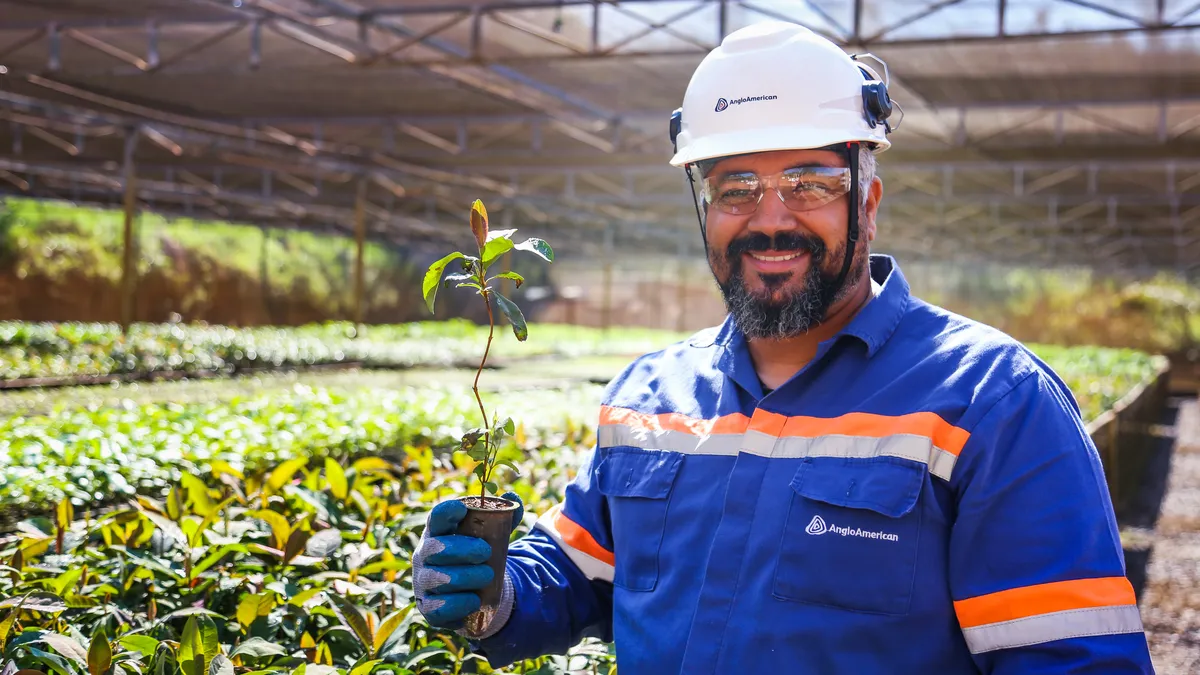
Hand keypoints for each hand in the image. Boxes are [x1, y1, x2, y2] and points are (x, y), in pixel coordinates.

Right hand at [413, 491, 523, 633]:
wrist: (470, 593)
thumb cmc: (476, 556)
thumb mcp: (491, 536)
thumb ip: (504, 517)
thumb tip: (513, 498)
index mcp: (438, 532)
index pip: (436, 518)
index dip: (446, 512)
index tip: (462, 509)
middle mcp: (424, 555)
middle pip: (437, 548)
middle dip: (463, 549)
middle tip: (486, 551)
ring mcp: (423, 581)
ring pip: (439, 578)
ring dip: (467, 577)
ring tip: (487, 576)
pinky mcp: (428, 608)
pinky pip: (439, 607)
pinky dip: (459, 604)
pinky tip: (474, 600)